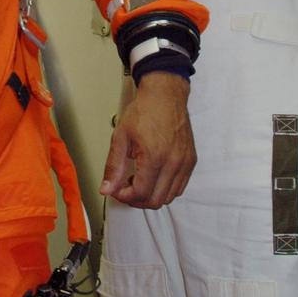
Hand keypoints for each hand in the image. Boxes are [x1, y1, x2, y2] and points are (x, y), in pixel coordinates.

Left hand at [100, 72, 195, 207]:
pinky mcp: (190, 161)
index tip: (117, 190)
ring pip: (169, 197)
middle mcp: (174, 163)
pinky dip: (165, 189)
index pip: (140, 193)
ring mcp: (184, 163)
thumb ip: (114, 167)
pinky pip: (180, 187)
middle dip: (136, 199)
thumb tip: (107, 189)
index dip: (125, 197)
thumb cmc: (144, 111)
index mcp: (155, 157)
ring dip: (151, 196)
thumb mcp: (121, 138)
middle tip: (125, 188)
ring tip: (138, 180)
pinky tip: (152, 177)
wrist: (165, 95)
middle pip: (156, 200)